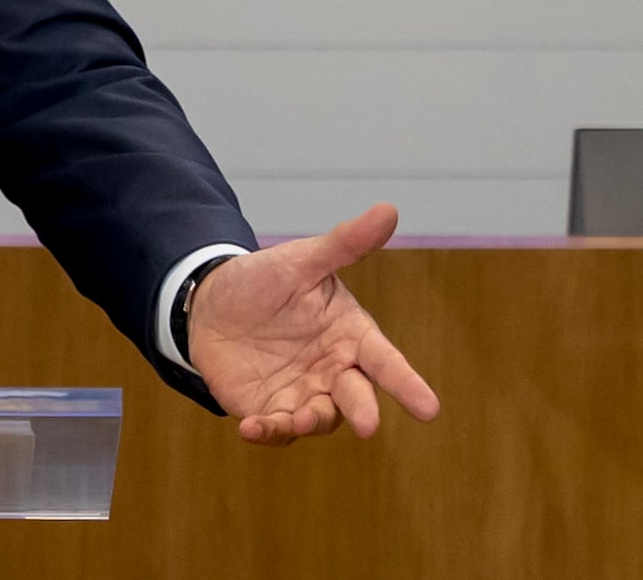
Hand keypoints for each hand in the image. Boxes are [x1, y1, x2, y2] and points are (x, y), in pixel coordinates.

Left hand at [186, 205, 443, 444]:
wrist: (212, 303)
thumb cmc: (267, 281)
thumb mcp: (303, 260)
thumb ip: (344, 244)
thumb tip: (388, 210)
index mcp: (351, 336)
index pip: (386, 362)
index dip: (408, 384)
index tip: (430, 409)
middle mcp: (334, 370)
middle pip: (356, 396)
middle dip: (362, 411)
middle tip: (367, 426)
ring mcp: (304, 394)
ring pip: (318, 418)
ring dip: (309, 422)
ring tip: (292, 420)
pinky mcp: (271, 410)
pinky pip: (276, 429)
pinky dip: (268, 432)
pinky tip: (250, 428)